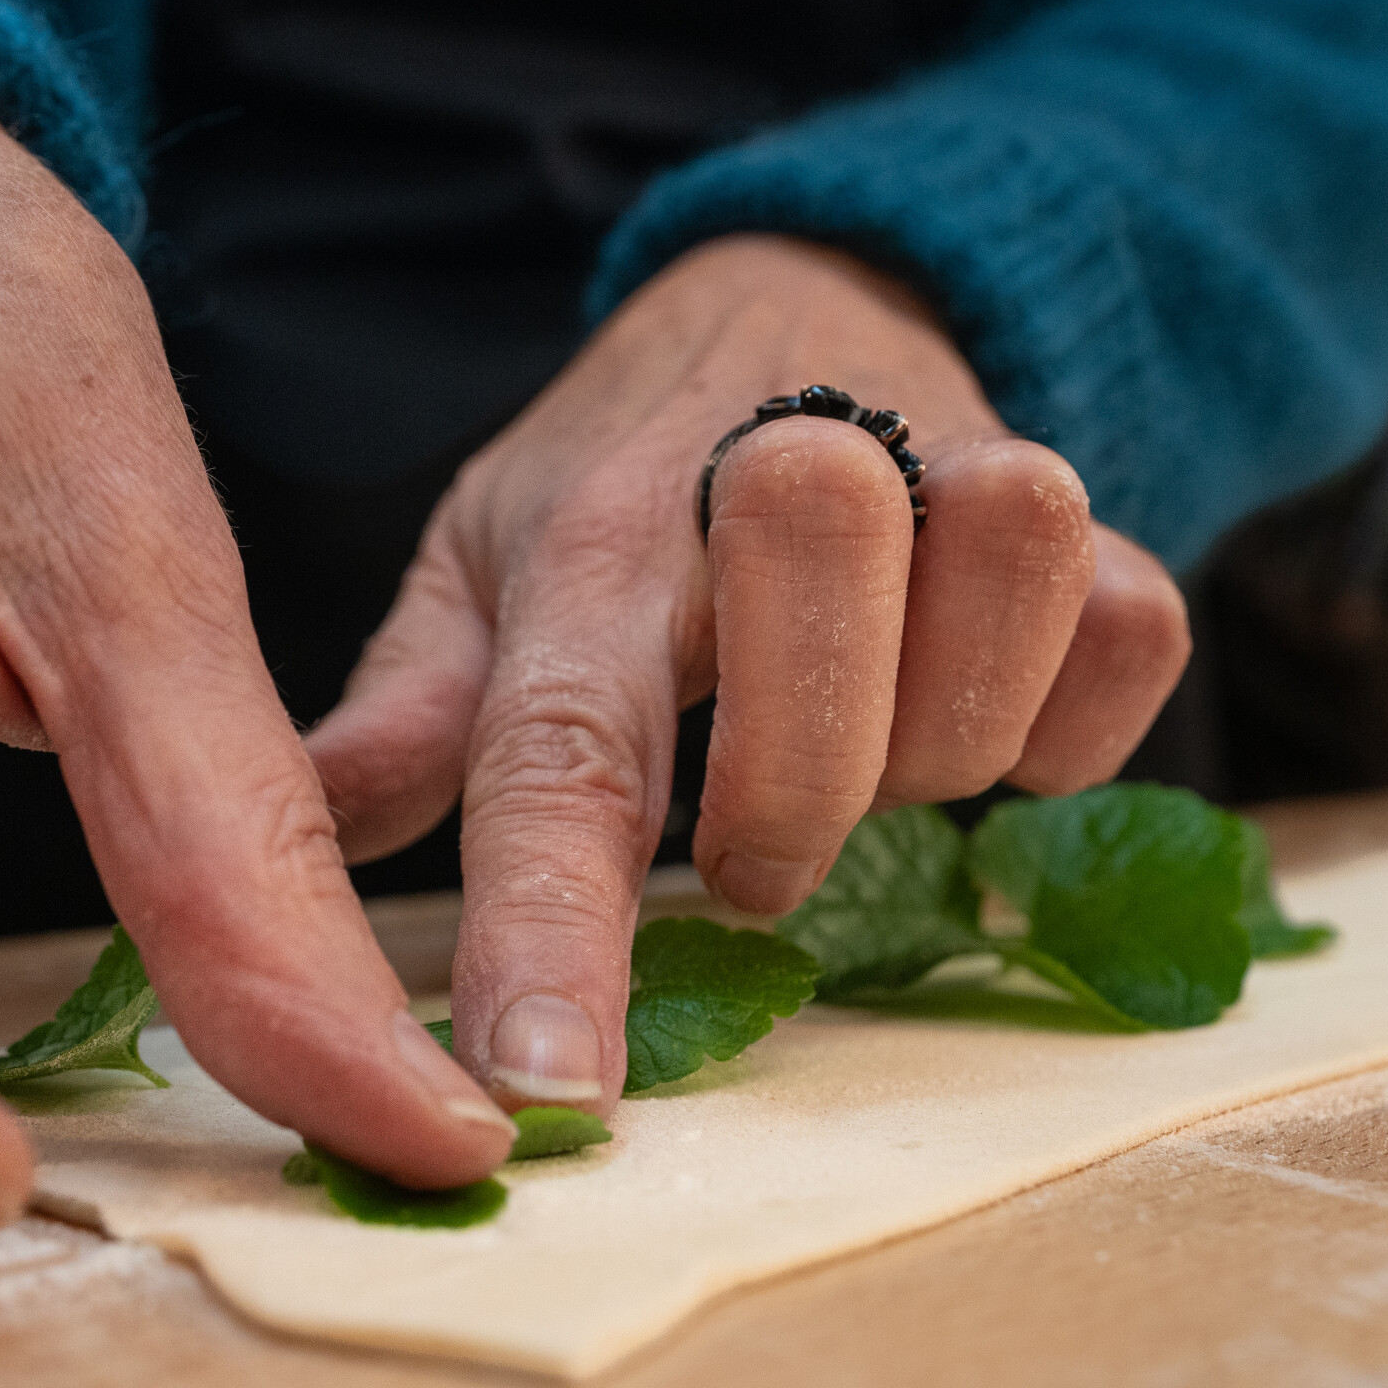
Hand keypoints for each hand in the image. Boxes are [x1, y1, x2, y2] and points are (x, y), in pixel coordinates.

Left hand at [308, 236, 1187, 1109]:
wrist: (809, 289)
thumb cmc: (629, 476)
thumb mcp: (485, 562)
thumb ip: (403, 716)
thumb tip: (256, 873)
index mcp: (595, 535)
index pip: (564, 741)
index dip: (556, 930)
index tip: (549, 1098)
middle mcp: (772, 470)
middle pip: (823, 605)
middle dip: (799, 781)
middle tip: (748, 847)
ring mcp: (950, 467)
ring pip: (1007, 594)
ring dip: (939, 738)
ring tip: (866, 745)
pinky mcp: (1088, 507)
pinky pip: (1131, 628)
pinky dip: (1067, 715)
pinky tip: (978, 708)